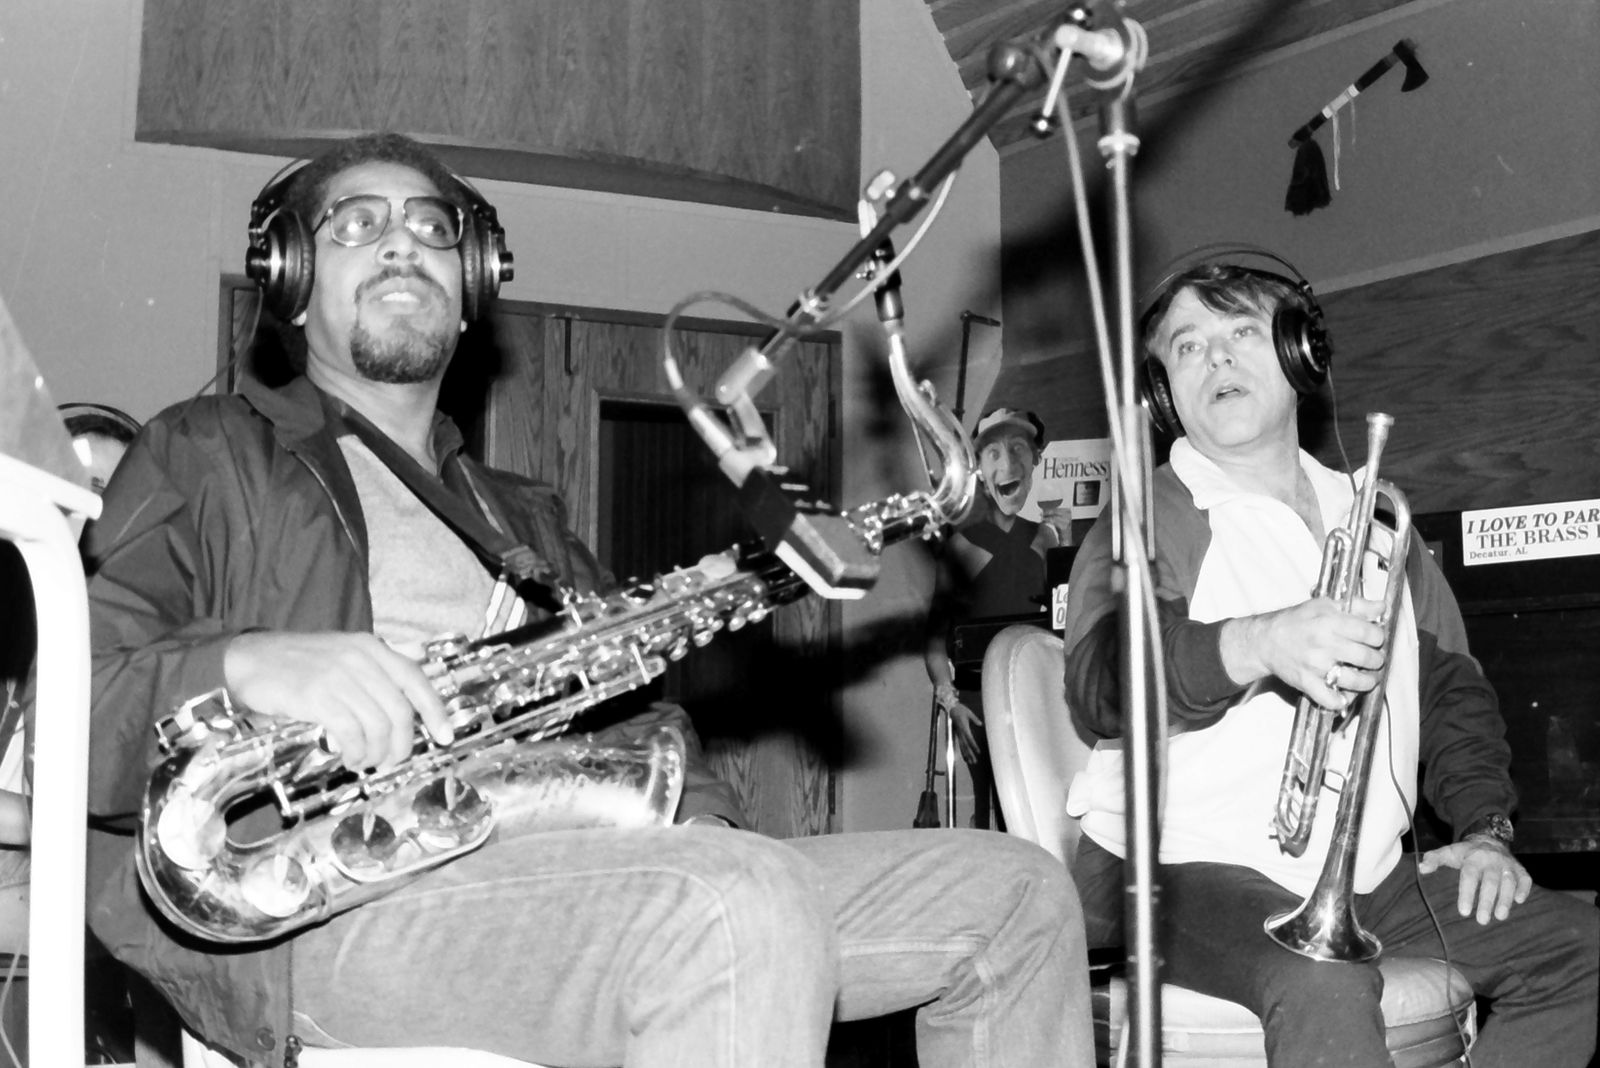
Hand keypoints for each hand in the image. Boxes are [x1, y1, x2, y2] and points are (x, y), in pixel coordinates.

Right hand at [224, 631, 452, 771]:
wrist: (248, 659)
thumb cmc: (298, 664)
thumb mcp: (343, 658)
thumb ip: (372, 678)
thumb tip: (400, 717)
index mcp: (372, 648)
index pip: (416, 680)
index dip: (435, 711)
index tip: (445, 735)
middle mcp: (361, 659)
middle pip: (400, 711)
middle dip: (402, 744)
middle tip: (391, 761)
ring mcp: (339, 677)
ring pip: (378, 725)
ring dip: (377, 753)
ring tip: (366, 761)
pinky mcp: (316, 697)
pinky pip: (351, 732)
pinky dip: (356, 751)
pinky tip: (350, 757)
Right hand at [942, 696, 983, 765]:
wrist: (950, 707)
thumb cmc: (960, 709)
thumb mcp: (969, 712)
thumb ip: (974, 719)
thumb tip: (980, 724)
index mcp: (963, 727)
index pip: (969, 738)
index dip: (974, 746)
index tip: (978, 752)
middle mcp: (960, 732)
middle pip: (965, 745)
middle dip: (970, 754)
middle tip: (975, 762)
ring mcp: (958, 734)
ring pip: (962, 746)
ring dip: (966, 755)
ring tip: (971, 762)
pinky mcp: (957, 734)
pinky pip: (960, 744)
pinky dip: (963, 751)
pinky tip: (965, 757)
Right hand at [1226, 596, 1387, 708]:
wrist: (1265, 640)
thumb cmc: (1295, 621)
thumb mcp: (1324, 605)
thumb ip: (1356, 606)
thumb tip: (1381, 608)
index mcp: (1330, 622)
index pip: (1371, 633)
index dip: (1379, 637)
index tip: (1375, 639)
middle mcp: (1324, 644)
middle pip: (1367, 658)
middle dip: (1377, 660)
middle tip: (1374, 659)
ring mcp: (1315, 666)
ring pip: (1355, 681)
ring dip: (1368, 682)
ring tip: (1368, 678)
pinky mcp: (1306, 683)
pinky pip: (1331, 700)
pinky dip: (1342, 701)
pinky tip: (1345, 695)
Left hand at [1416, 836, 1531, 923]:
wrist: (1488, 839)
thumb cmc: (1465, 852)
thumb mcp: (1448, 852)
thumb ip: (1434, 859)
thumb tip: (1422, 868)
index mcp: (1473, 858)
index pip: (1469, 876)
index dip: (1466, 894)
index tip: (1464, 912)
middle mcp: (1491, 860)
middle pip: (1490, 882)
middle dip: (1487, 901)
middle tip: (1482, 920)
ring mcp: (1507, 864)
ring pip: (1508, 881)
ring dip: (1505, 899)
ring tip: (1500, 917)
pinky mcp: (1520, 869)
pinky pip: (1525, 878)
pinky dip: (1524, 889)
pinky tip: (1520, 901)